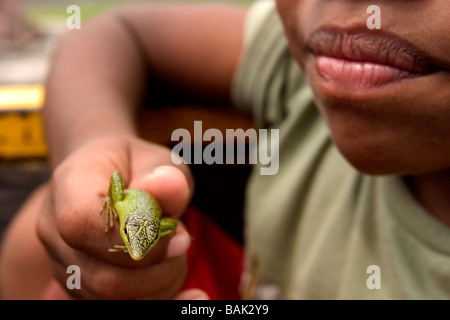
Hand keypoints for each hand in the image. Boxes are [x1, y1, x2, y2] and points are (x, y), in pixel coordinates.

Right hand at [37, 135, 195, 298]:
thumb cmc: (132, 165)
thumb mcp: (155, 159)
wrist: (105, 175)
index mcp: (68, 186)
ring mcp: (63, 262)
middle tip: (183, 243)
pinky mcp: (79, 283)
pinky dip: (155, 297)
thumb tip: (170, 185)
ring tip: (177, 256)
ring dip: (158, 285)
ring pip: (109, 298)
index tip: (174, 229)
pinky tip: (186, 292)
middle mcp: (54, 231)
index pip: (83, 224)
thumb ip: (164, 174)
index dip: (135, 236)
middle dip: (157, 270)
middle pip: (101, 276)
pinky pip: (114, 305)